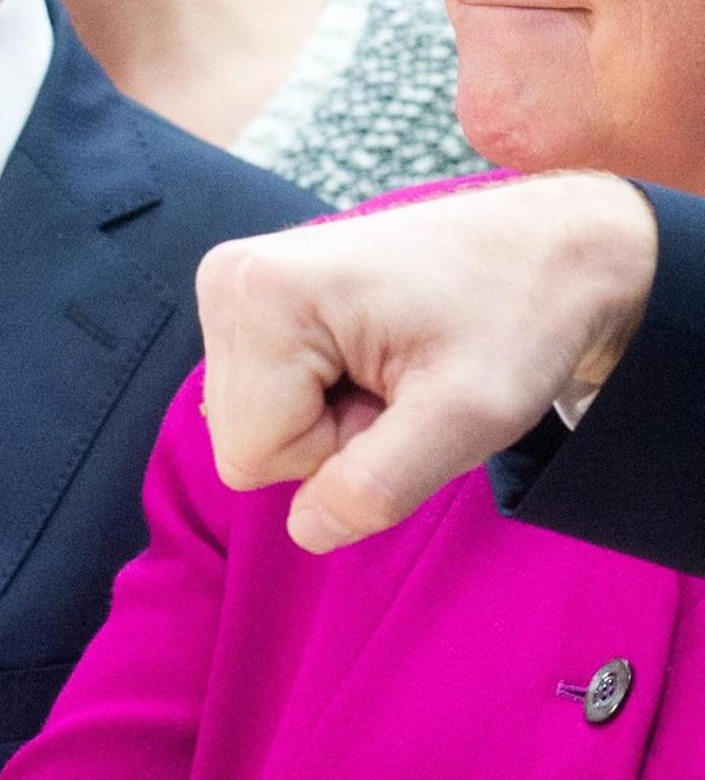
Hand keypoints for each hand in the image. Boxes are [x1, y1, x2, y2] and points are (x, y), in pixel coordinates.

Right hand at [194, 173, 656, 552]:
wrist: (549, 248)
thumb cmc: (520, 317)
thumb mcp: (470, 416)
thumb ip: (379, 485)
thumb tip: (304, 531)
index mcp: (263, 294)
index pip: (252, 455)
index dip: (337, 454)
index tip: (403, 399)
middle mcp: (231, 279)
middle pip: (243, 437)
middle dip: (329, 435)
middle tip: (404, 384)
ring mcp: (236, 282)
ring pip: (250, 419)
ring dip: (327, 417)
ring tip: (393, 365)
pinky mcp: (253, 292)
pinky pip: (261, 392)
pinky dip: (319, 393)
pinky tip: (371, 353)